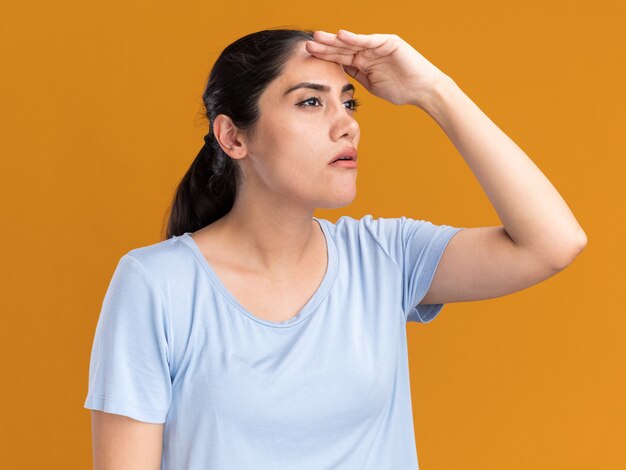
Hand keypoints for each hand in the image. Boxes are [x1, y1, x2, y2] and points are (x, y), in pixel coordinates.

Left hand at [305, 29, 448, 107]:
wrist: (422, 90)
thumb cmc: (401, 90)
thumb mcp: (371, 85)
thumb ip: (356, 77)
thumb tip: (339, 74)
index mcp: (363, 63)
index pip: (340, 58)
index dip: (324, 57)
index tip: (307, 58)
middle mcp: (368, 51)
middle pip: (342, 48)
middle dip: (324, 47)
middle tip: (306, 45)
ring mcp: (377, 45)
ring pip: (352, 42)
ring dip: (334, 40)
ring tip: (318, 37)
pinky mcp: (388, 42)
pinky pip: (368, 40)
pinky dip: (355, 38)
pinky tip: (341, 35)